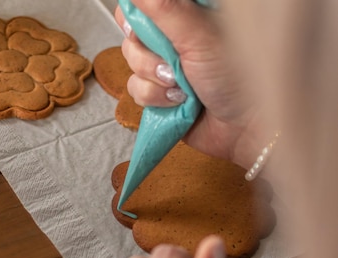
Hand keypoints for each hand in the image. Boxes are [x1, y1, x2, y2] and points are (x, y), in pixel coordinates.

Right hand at [115, 0, 263, 168]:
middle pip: (132, 31)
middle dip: (146, 51)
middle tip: (173, 61)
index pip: (143, 4)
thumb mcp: (198, 34)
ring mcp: (165, 65)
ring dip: (153, 78)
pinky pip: (135, 88)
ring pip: (131, 62)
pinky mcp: (159, 93)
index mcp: (186, 11)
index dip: (138, 14)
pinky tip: (177, 102)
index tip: (146, 27)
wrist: (243, 127)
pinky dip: (154, 98)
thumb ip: (165, 7)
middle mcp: (173, 35)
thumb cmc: (236, 76)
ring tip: (182, 87)